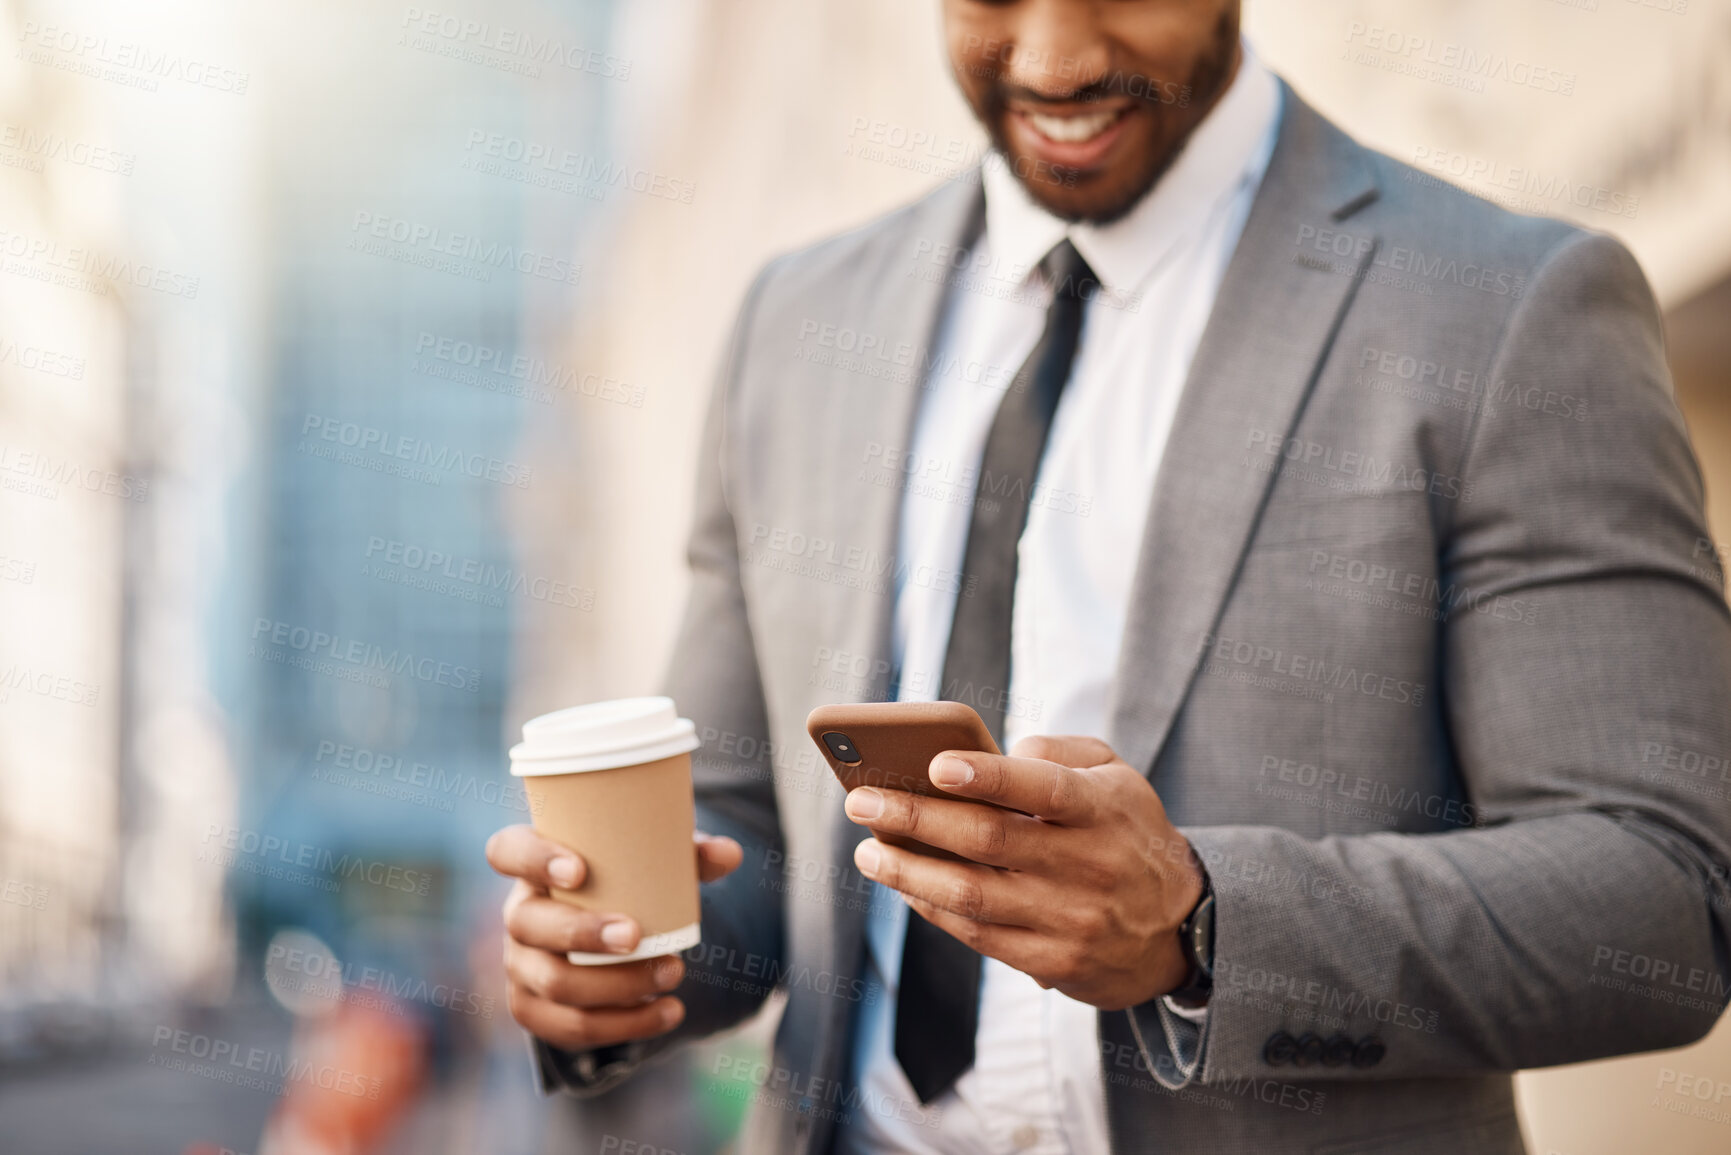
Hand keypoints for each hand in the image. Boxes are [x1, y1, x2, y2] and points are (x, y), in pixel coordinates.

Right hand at [485, 824, 741, 1049]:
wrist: (609, 936)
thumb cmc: (628, 884)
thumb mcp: (655, 862)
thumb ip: (689, 856)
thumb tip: (730, 854)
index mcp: (533, 863)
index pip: (508, 851)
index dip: (533, 859)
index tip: (578, 870)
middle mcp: (517, 913)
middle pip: (529, 924)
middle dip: (582, 934)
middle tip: (637, 936)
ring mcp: (521, 965)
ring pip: (554, 983)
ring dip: (615, 985)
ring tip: (673, 972)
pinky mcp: (536, 1008)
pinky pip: (570, 1028)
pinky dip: (624, 1026)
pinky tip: (667, 1013)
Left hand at [844, 735, 1202, 1010]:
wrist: (1180, 928)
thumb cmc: (1127, 833)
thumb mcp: (1117, 777)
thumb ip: (1060, 753)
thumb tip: (998, 754)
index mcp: (1102, 811)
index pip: (1044, 790)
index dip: (991, 777)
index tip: (937, 764)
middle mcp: (1088, 866)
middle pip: (989, 841)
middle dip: (915, 818)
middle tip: (861, 800)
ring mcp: (1069, 919)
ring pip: (972, 895)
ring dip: (908, 871)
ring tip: (866, 850)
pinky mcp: (1053, 962)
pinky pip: (977, 935)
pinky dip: (932, 908)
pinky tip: (902, 883)